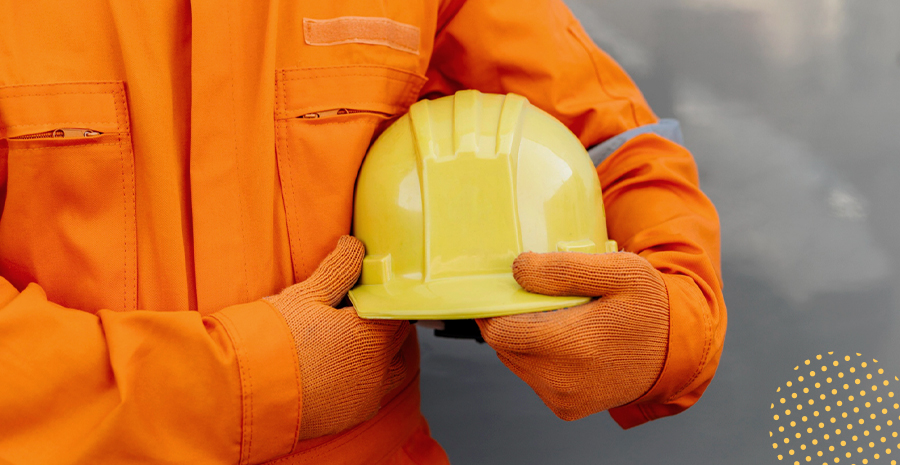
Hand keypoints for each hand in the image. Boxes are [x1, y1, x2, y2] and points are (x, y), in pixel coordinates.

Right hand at [265, 236, 409, 438]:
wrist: (244, 394)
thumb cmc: (273, 341)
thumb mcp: (306, 296)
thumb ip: (339, 269)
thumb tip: (355, 245)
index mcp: (371, 335)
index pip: (397, 308)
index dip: (385, 296)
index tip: (372, 289)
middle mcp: (377, 368)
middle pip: (398, 338)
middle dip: (386, 322)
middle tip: (364, 311)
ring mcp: (366, 396)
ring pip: (392, 367)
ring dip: (384, 353)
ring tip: (358, 340)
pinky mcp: (351, 416)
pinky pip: (373, 392)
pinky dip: (368, 378)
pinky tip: (344, 367)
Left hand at [476, 251, 668, 420]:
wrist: (675, 351)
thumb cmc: (649, 306)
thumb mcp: (619, 271)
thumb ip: (565, 270)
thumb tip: (519, 270)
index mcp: (574, 345)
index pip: (500, 331)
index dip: (492, 308)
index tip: (502, 288)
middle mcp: (563, 380)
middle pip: (503, 346)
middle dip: (509, 320)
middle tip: (532, 297)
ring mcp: (563, 398)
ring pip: (514, 362)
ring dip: (522, 338)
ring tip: (553, 317)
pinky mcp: (566, 408)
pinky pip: (532, 377)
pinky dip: (537, 357)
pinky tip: (563, 340)